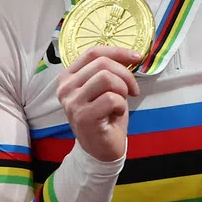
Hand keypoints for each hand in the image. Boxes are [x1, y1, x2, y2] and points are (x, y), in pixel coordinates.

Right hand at [56, 46, 142, 162]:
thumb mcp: (105, 87)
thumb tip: (132, 54)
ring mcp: (72, 102)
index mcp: (68, 77)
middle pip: (103, 64)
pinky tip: (116, 114)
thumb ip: (109, 69)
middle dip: (125, 74)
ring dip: (122, 90)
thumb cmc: (105, 115)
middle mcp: (65, 88)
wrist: (101, 149)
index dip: (118, 52)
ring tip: (120, 103)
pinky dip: (121, 105)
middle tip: (132, 90)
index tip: (137, 57)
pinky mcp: (82, 116)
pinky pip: (111, 98)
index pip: (93, 52)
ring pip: (107, 78)